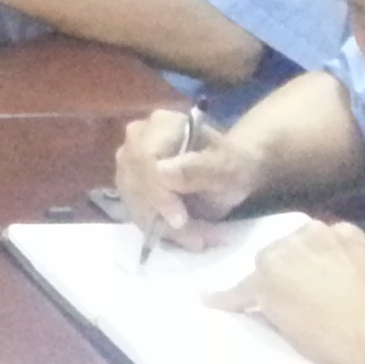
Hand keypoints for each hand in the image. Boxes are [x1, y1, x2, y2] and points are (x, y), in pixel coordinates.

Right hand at [114, 106, 258, 245]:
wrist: (232, 169)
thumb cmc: (234, 162)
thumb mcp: (227, 166)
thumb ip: (198, 169)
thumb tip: (161, 174)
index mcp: (162, 124)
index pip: (144, 160)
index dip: (157, 194)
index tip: (180, 221)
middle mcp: (137, 137)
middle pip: (134, 182)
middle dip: (163, 217)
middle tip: (196, 239)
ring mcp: (129, 160)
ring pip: (132, 200)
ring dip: (162, 227)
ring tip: (196, 239)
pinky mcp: (130, 182)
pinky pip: (134, 210)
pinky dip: (158, 228)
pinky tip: (184, 235)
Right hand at [207, 218, 364, 363]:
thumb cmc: (327, 340)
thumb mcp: (282, 325)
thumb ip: (266, 302)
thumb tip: (258, 297)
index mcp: (266, 268)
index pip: (246, 283)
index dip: (233, 295)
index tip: (210, 297)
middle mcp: (288, 242)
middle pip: (277, 254)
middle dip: (282, 269)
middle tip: (297, 290)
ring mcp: (323, 233)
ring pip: (306, 240)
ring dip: (308, 254)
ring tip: (324, 276)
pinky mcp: (352, 232)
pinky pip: (336, 237)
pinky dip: (337, 249)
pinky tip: (346, 266)